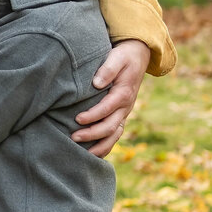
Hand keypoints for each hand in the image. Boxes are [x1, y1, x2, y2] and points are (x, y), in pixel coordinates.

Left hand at [73, 38, 149, 156]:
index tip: (77, 119)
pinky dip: (105, 146)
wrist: (138, 57)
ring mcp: (124, 113)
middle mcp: (125, 107)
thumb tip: (96, 83)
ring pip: (114, 135)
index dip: (93, 115)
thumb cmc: (123, 57)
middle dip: (92, 134)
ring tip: (83, 154)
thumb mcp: (117, 57)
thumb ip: (107, 69)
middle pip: (111, 126)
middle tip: (73, 137)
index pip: (107, 108)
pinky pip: (114, 135)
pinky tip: (92, 154)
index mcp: (124, 93)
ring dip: (99, 146)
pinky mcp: (120, 116)